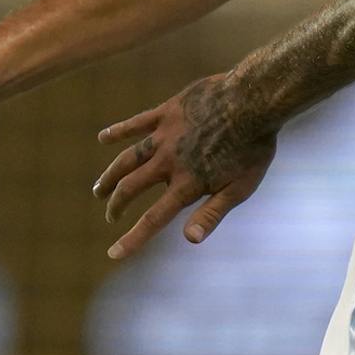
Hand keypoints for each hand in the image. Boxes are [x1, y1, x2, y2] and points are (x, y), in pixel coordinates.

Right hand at [93, 73, 276, 260]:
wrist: (255, 100)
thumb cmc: (254, 148)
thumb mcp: (240, 187)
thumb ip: (213, 213)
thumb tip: (190, 240)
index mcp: (187, 184)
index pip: (153, 219)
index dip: (132, 239)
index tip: (114, 254)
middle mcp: (170, 161)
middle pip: (131, 187)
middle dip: (116, 205)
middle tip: (110, 215)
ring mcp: (165, 135)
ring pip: (127, 158)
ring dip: (110, 175)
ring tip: (99, 188)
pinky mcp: (167, 112)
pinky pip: (137, 123)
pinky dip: (118, 130)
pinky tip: (103, 137)